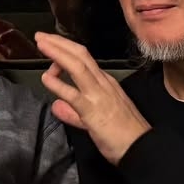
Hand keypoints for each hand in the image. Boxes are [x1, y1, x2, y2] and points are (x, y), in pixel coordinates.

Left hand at [34, 32, 149, 164]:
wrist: (142, 148)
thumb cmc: (123, 135)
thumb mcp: (95, 118)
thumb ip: (73, 112)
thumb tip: (56, 106)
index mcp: (105, 83)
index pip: (84, 58)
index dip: (66, 48)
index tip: (51, 43)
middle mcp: (103, 84)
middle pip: (80, 55)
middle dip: (59, 43)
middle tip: (41, 35)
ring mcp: (98, 95)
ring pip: (77, 66)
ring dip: (57, 53)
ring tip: (41, 44)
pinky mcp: (92, 110)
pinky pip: (73, 94)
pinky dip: (58, 83)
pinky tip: (45, 78)